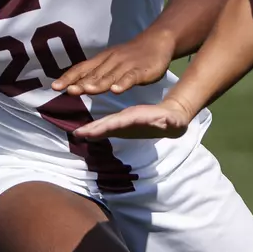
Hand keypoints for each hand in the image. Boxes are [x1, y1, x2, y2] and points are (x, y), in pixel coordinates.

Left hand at [51, 30, 176, 95]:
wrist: (157, 41)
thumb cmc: (131, 55)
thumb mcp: (111, 62)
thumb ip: (97, 74)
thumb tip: (77, 86)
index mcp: (102, 60)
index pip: (82, 69)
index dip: (69, 77)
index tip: (55, 87)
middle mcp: (111, 61)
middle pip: (94, 74)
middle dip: (80, 83)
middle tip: (68, 91)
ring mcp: (126, 65)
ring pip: (110, 76)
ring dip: (98, 84)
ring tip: (87, 91)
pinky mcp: (141, 70)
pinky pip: (130, 77)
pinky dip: (123, 83)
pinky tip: (117, 90)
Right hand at [74, 98, 195, 141]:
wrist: (171, 115)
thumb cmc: (174, 120)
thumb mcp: (175, 121)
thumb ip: (172, 121)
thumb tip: (172, 122)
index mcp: (138, 116)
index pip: (120, 121)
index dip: (106, 126)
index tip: (93, 131)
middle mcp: (128, 117)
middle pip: (108, 122)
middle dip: (93, 128)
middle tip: (77, 133)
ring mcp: (124, 121)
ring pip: (106, 124)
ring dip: (92, 129)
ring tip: (77, 134)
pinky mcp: (123, 126)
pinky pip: (108, 127)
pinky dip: (97, 131)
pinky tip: (86, 136)